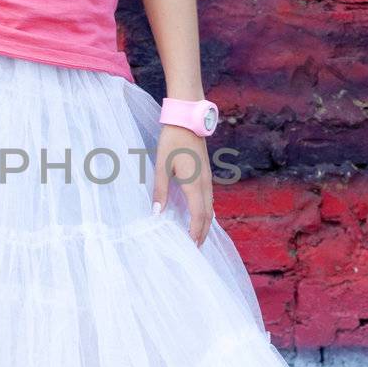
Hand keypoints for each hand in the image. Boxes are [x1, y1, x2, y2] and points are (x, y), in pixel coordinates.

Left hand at [153, 124, 213, 246]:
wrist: (187, 120)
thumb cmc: (172, 142)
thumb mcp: (161, 166)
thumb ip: (160, 190)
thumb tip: (157, 212)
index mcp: (194, 184)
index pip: (199, 215)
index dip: (195, 231)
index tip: (191, 245)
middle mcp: (205, 183)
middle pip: (208, 214)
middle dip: (203, 232)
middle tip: (196, 247)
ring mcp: (208, 178)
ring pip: (211, 206)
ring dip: (206, 222)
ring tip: (198, 235)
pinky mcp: (206, 172)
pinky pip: (210, 198)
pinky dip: (207, 211)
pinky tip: (200, 213)